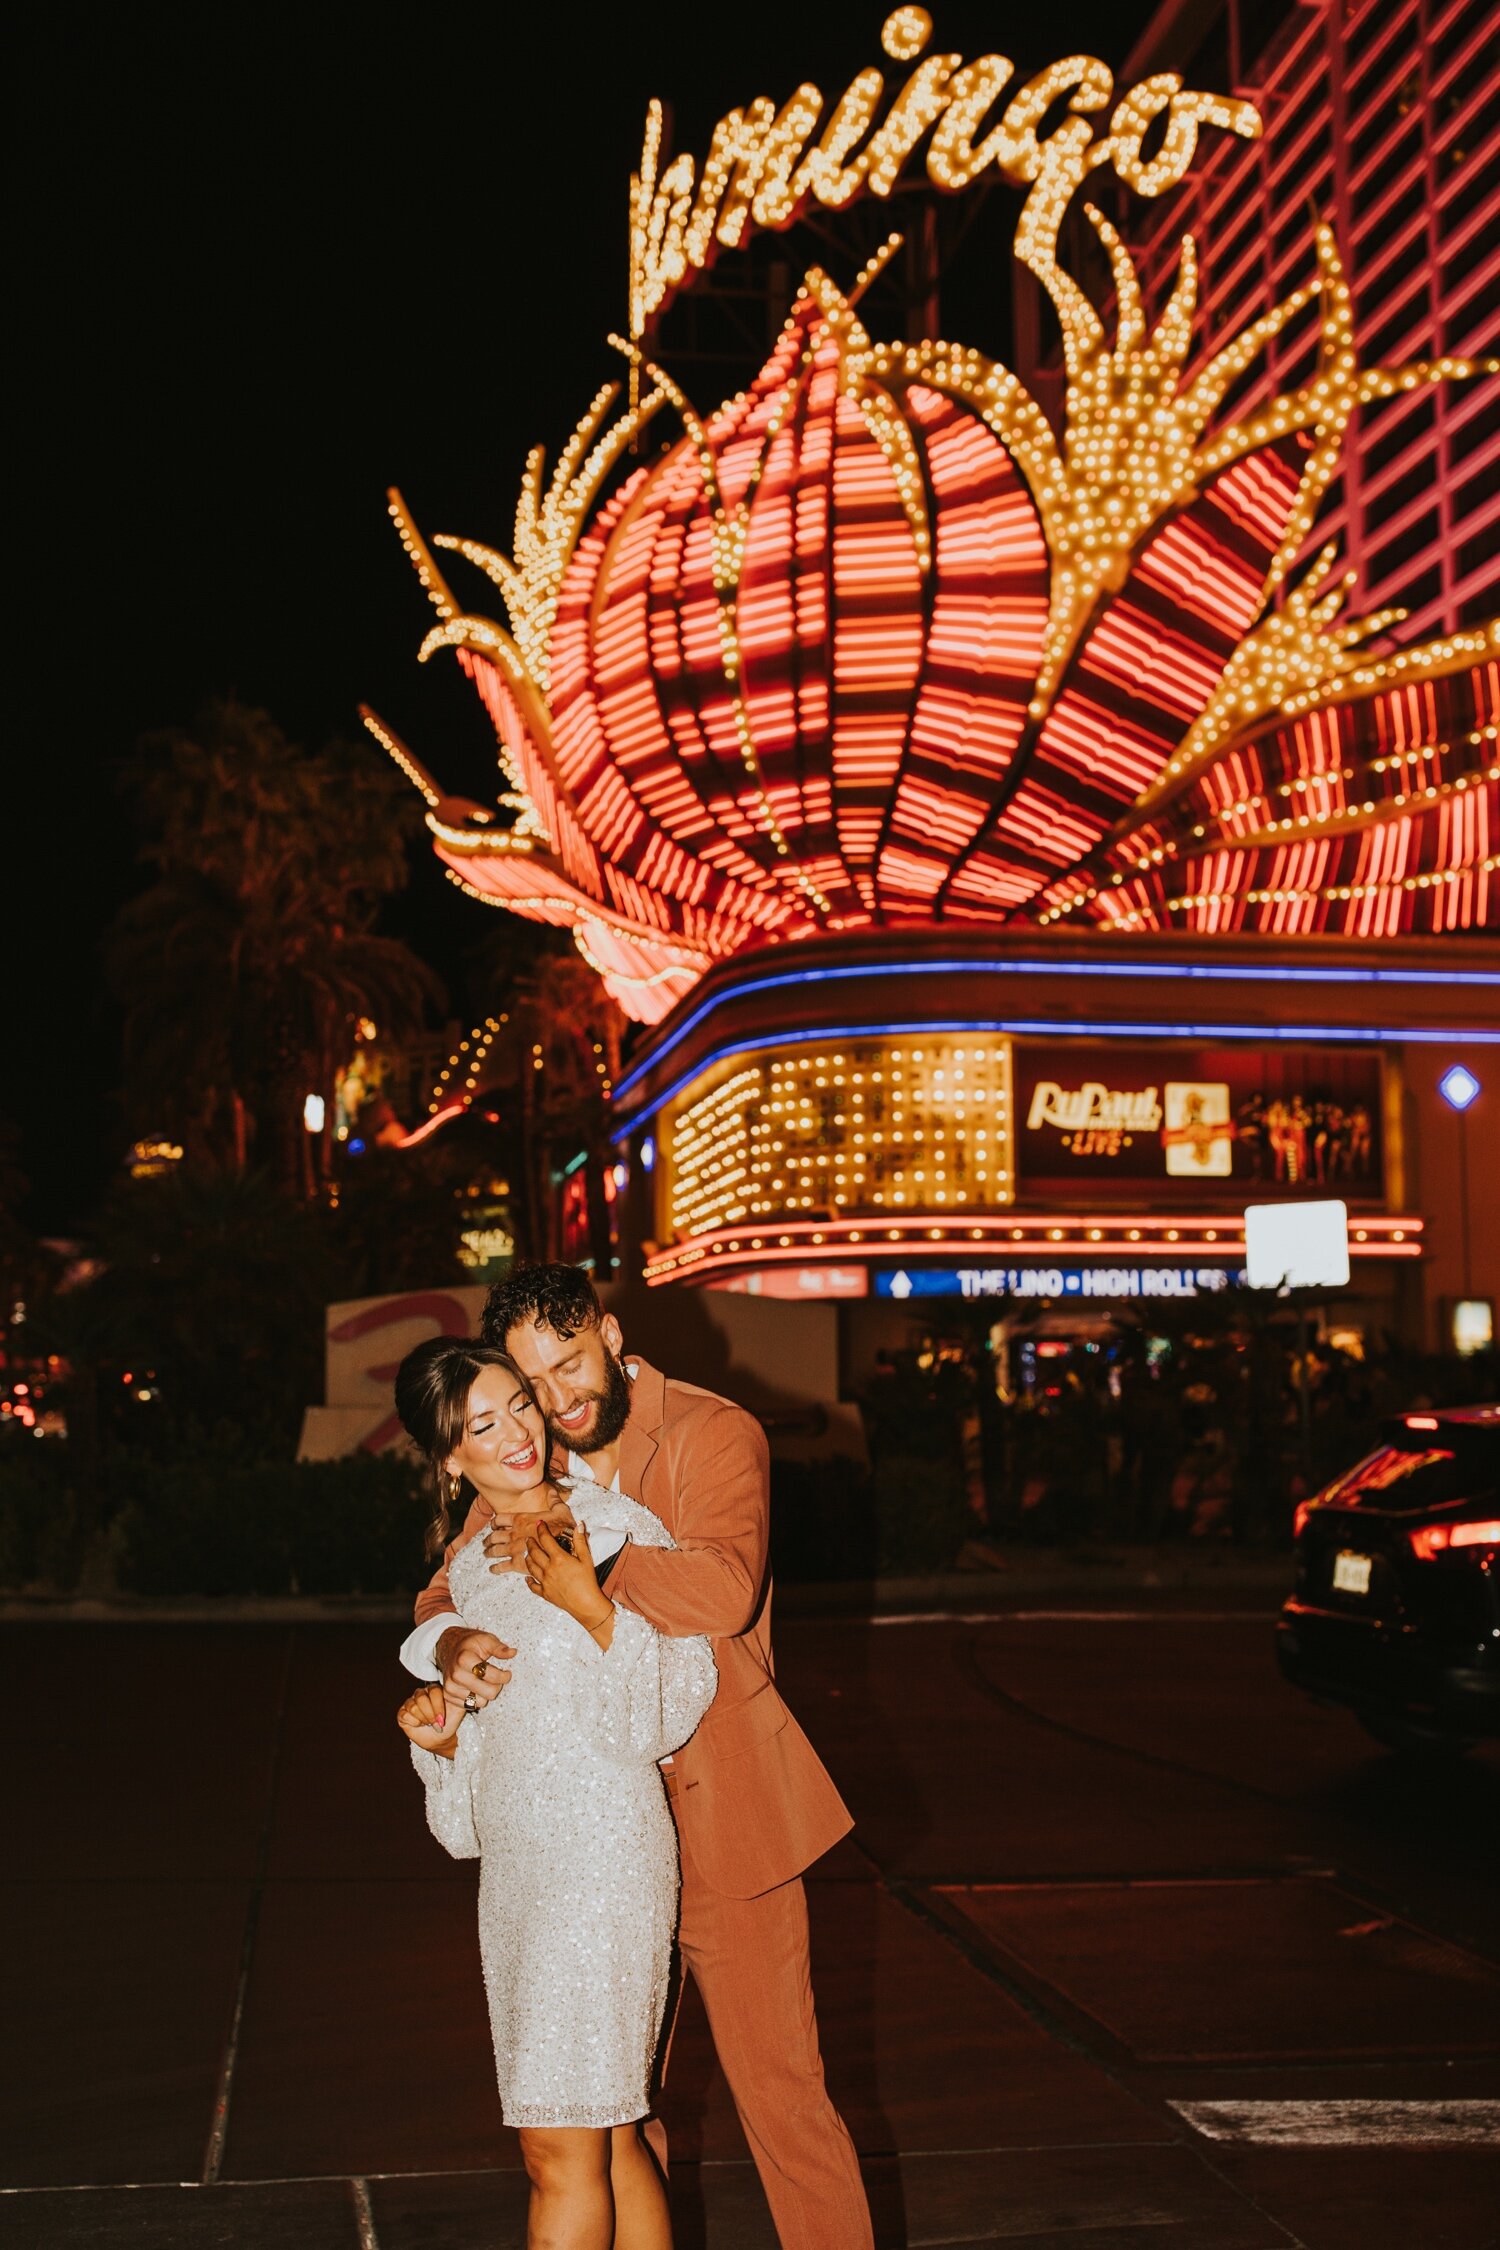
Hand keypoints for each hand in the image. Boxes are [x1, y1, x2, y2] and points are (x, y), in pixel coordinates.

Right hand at [397, 1684, 463, 1755]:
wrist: (441, 1738)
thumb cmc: (450, 1722)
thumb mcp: (458, 1709)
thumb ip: (460, 1697)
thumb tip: (465, 1691)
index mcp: (434, 1689)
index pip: (433, 1690)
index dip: (438, 1706)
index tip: (442, 1719)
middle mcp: (421, 1693)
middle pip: (421, 1698)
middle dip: (430, 1715)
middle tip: (435, 1723)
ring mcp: (410, 1702)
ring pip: (413, 1707)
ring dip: (423, 1720)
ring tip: (428, 1723)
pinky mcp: (402, 1713)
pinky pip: (405, 1715)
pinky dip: (414, 1723)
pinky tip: (419, 1725)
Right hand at [434, 1627, 514, 1706]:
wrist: (448, 1647)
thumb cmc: (470, 1644)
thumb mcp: (486, 1639)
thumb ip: (499, 1647)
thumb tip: (513, 1653)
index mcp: (465, 1659)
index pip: (492, 1676)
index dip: (505, 1676)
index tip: (507, 1672)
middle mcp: (456, 1674)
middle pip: (489, 1693)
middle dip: (497, 1686)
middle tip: (496, 1678)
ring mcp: (450, 1687)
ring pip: (480, 1702)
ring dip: (485, 1693)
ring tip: (483, 1681)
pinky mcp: (448, 1696)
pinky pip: (470, 1706)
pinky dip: (475, 1698)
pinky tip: (474, 1686)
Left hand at [484, 1494, 575, 1574]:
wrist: (566, 1546)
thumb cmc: (563, 1528)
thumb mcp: (560, 1510)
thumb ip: (554, 1500)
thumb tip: (552, 1491)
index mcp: (521, 1520)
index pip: (499, 1519)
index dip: (494, 1522)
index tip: (493, 1525)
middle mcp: (513, 1534)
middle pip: (494, 1536)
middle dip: (488, 1539)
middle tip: (485, 1542)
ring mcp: (514, 1549)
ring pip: (495, 1551)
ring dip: (489, 1552)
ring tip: (486, 1553)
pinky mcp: (517, 1564)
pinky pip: (502, 1567)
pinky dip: (495, 1568)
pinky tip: (492, 1569)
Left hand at [524, 1518, 612, 1640]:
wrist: (586, 1604)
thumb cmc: (588, 1581)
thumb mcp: (587, 1559)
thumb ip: (580, 1541)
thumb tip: (579, 1525)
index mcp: (559, 1559)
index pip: (546, 1540)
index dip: (542, 1530)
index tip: (539, 1523)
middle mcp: (548, 1569)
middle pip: (534, 1553)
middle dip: (530, 1543)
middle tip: (529, 1539)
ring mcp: (545, 1582)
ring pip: (531, 1567)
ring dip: (528, 1559)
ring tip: (528, 1554)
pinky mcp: (545, 1593)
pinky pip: (533, 1586)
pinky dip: (529, 1581)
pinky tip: (527, 1578)